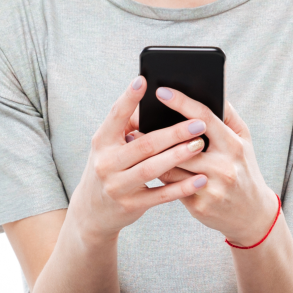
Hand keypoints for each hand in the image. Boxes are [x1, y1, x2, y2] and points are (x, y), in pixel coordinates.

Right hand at [67, 77, 210, 243]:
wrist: (92, 212)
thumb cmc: (110, 168)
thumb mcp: (109, 147)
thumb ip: (128, 126)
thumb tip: (156, 104)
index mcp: (101, 142)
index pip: (115, 116)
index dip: (128, 98)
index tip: (143, 80)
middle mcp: (106, 163)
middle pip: (143, 145)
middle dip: (173, 133)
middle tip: (199, 123)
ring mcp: (118, 186)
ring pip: (152, 169)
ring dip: (178, 156)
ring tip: (200, 145)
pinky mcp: (131, 206)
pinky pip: (160, 195)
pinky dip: (181, 187)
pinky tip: (200, 179)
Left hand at [135, 86, 277, 245]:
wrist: (252, 215)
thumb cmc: (245, 170)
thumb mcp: (244, 141)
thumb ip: (228, 116)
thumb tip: (210, 92)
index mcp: (233, 145)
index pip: (204, 118)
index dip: (182, 103)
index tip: (161, 91)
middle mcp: (224, 167)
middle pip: (182, 145)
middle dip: (156, 133)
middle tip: (134, 121)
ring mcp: (211, 188)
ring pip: (172, 167)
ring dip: (151, 155)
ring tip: (134, 142)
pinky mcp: (200, 206)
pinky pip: (171, 187)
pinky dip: (159, 174)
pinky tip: (146, 165)